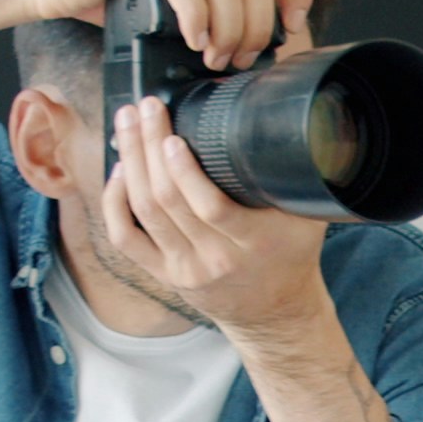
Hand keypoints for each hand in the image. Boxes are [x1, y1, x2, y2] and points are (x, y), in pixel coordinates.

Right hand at [0, 0, 317, 72]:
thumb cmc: (116, 4)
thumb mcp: (179, 10)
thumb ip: (217, 14)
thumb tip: (261, 53)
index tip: (291, 28)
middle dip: (256, 25)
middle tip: (238, 61)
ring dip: (229, 27)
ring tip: (214, 58)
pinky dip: (195, 15)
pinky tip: (193, 41)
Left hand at [105, 92, 333, 339]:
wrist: (276, 312)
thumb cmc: (291, 256)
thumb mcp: (307, 220)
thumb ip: (302, 182)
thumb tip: (297, 129)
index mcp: (253, 243)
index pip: (210, 206)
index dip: (185, 170)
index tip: (173, 136)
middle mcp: (215, 258)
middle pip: (168, 200)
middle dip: (149, 147)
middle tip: (145, 109)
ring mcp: (185, 268)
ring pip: (144, 211)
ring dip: (131, 162)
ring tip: (126, 124)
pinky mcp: (164, 274)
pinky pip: (126, 239)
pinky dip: (115, 202)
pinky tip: (118, 170)